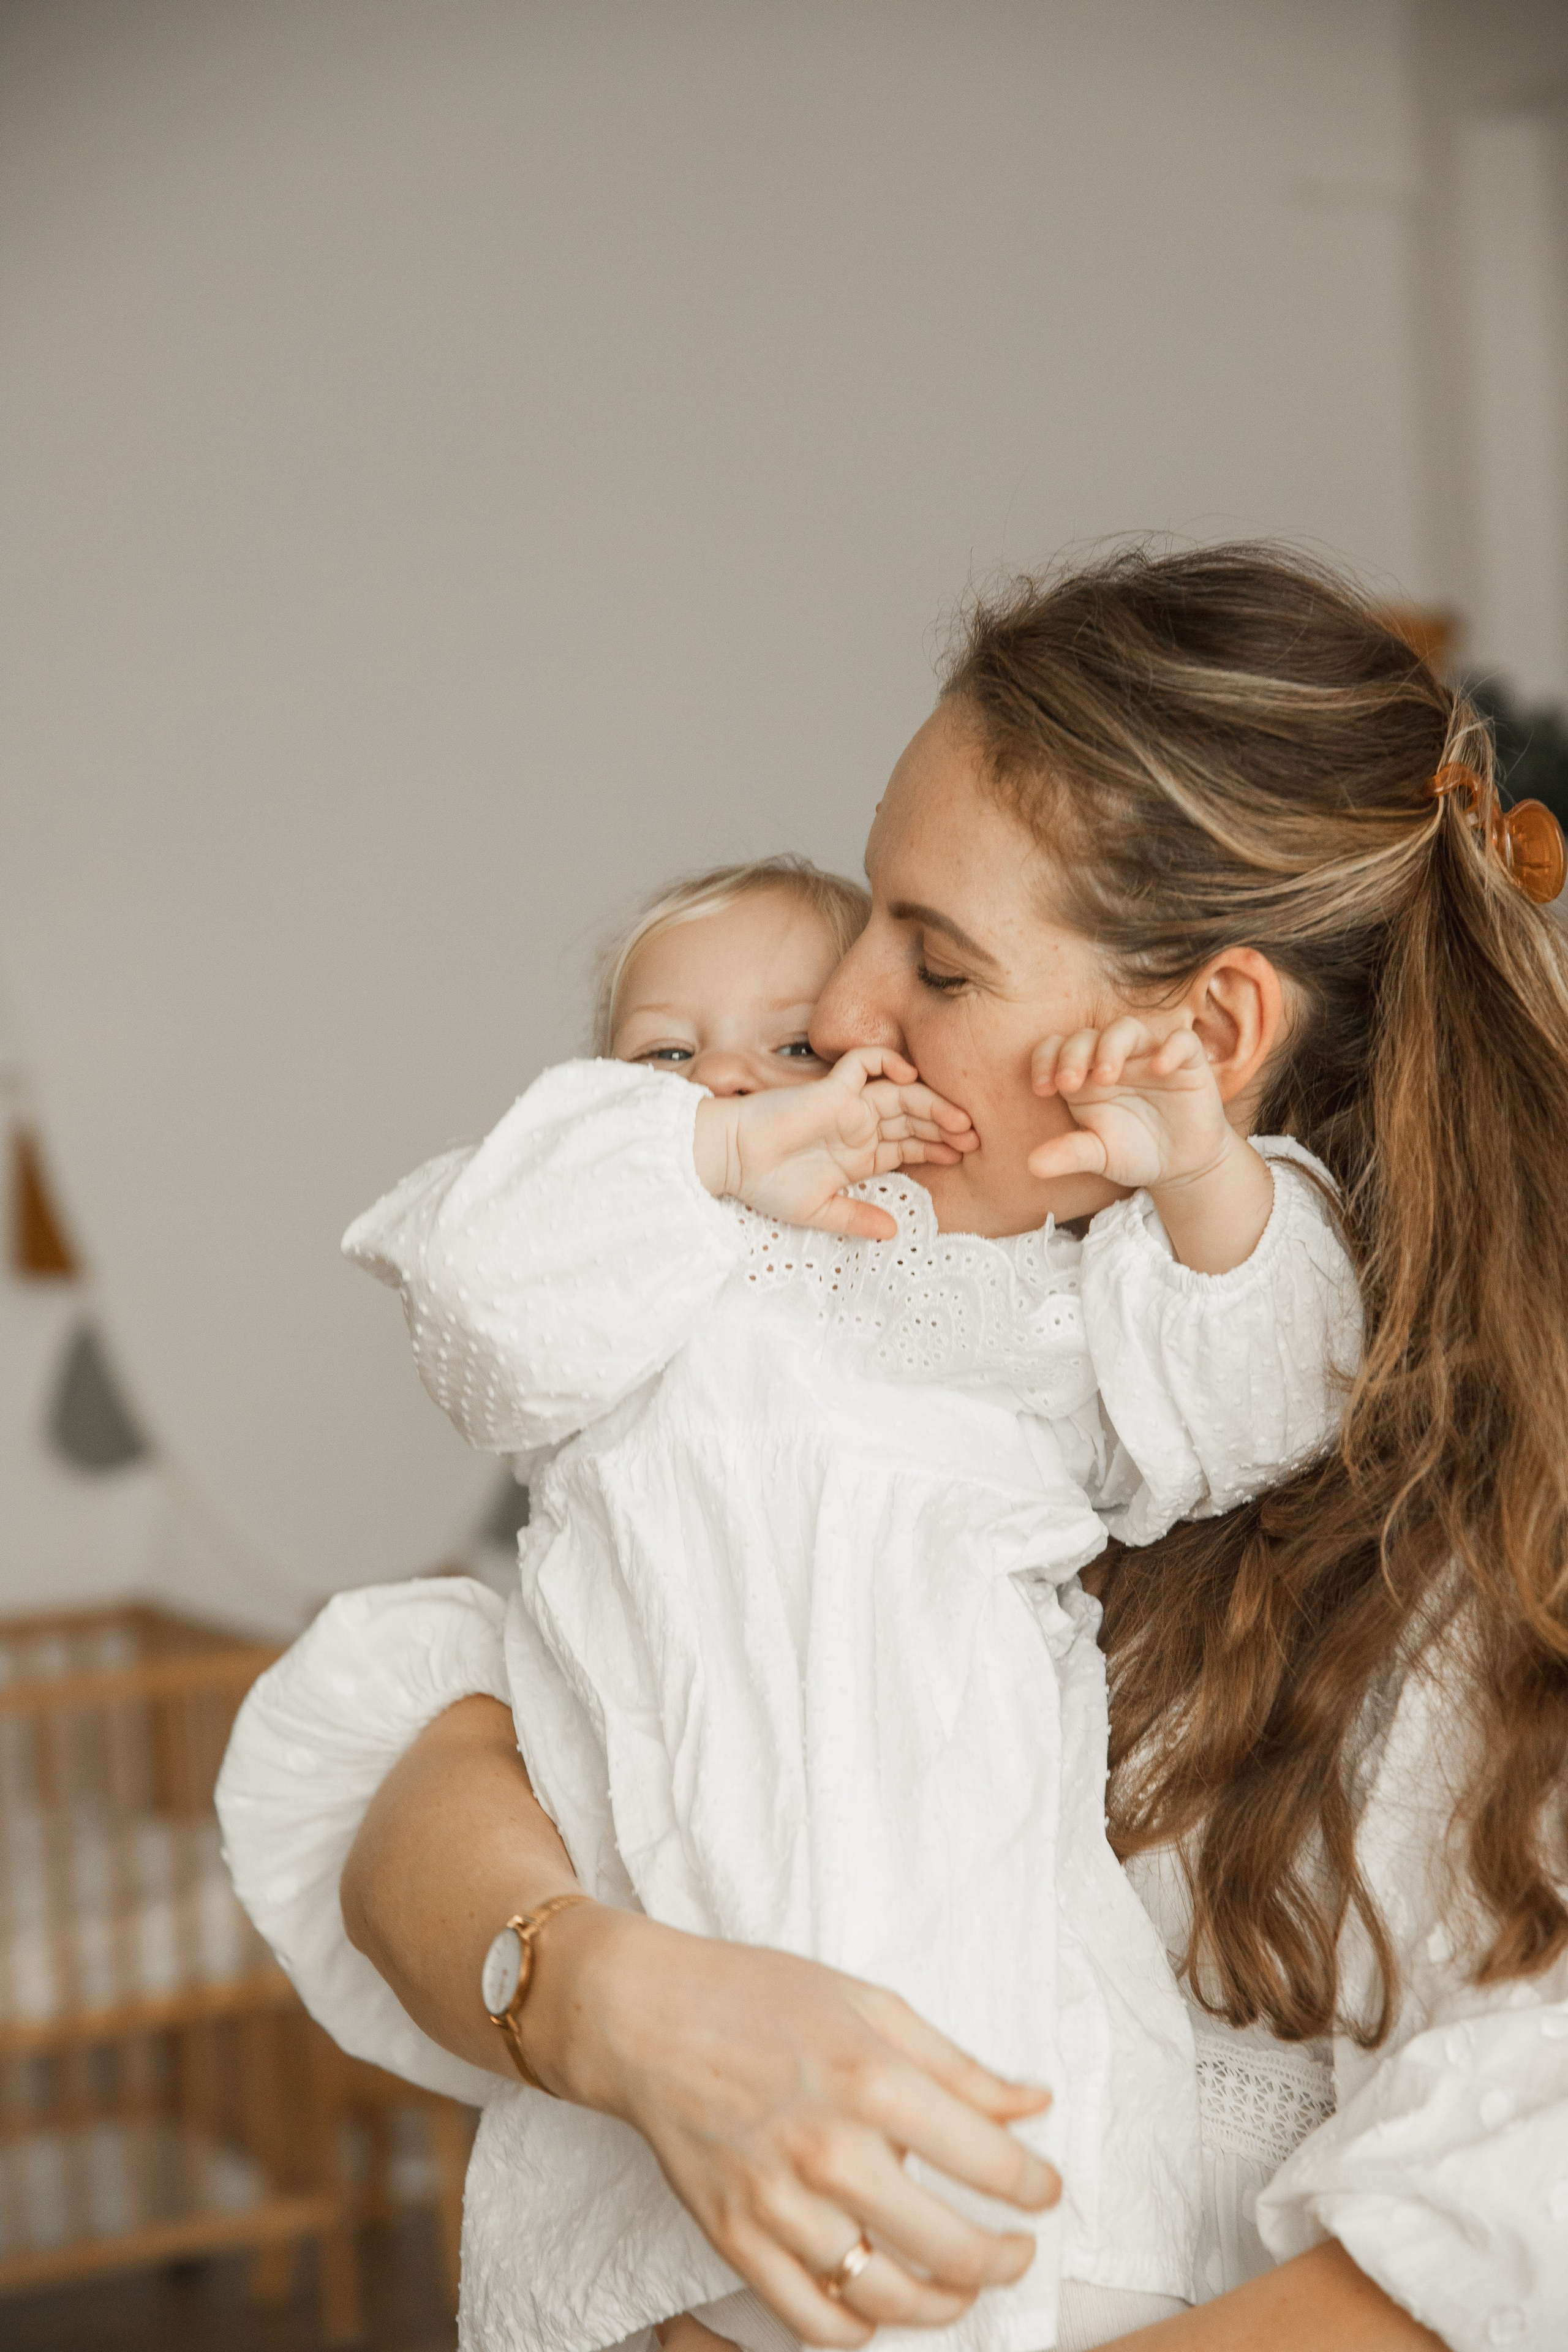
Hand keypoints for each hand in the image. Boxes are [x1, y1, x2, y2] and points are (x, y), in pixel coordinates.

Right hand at [531, 1908, 1058, 2347]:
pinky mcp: (736, 2238)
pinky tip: (881, 2307)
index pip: (991, 2163)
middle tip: (1016, 2250)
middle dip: (1005, 2259)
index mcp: (874, 2080)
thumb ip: (957, 2066)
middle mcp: (833, 2151)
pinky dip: (861, 2330)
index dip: (1036, 2187)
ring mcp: (781, 2203)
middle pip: (954, 2249)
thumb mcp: (871, 2005)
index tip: (1046, 2192)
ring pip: (892, 2299)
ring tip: (962, 2284)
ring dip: (946, 2303)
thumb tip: (1034, 2106)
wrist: (647, 2016)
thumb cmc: (762, 1997)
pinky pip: (814, 2319)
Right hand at [694, 1047, 977, 1240]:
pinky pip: (863, 1063)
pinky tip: (908, 1074)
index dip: (936, 1148)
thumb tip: (895, 1233)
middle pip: (913, 1118)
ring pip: (900, 1093)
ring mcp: (847, 1105)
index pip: (909, 1145)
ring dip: (931, 1102)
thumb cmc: (766, 1185)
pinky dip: (886, 1061)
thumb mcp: (819, 1212)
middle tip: (973, 1138)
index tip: (962, 1159)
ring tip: (959, 1119)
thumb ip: (857, 1219)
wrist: (730, 1162)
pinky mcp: (830, 1088)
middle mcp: (858, 1126)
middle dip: (944, 1126)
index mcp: (858, 1154)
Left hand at [1027, 1016, 1272, 1273]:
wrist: (1181, 1166)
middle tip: (1069, 1083)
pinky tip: (1160, 1068)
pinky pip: (1181, 1040)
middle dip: (1073, 1055)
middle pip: (1086, 1036)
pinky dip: (1170, 1048)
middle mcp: (1112, 1057)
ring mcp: (1149, 1055)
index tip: (1042, 1088)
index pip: (1056, 1048)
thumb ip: (1069, 1154)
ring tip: (1105, 1076)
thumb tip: (1033, 1166)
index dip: (1045, 1059)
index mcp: (1083, 1075)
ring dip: (1111, 1046)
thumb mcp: (1099, 1155)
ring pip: (1126, 1028)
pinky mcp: (1187, 1061)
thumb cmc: (1133, 1152)